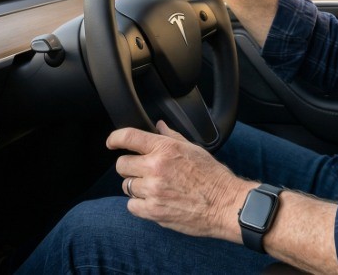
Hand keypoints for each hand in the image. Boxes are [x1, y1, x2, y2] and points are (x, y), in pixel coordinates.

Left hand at [108, 121, 252, 241]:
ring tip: (154, 188)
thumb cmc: (213, 177)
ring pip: (127, 186)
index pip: (129, 137)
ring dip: (136, 187)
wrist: (225, 204)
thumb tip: (158, 126)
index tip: (111, 143)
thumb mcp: (193, 149)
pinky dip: (139, 205)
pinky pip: (132, 206)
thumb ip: (172, 136)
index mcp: (166, 148)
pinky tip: (154, 202)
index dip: (115, 138)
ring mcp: (153, 190)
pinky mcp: (153, 211)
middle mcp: (156, 167)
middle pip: (122, 164)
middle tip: (142, 171)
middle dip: (130, 167)